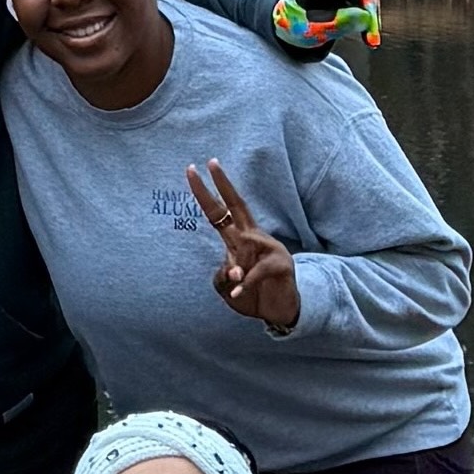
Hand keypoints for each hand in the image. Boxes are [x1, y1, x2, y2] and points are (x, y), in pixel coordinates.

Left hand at [186, 159, 302, 333]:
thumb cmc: (252, 294)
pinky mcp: (280, 264)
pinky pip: (256, 271)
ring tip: (238, 282)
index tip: (192, 170)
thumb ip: (224, 276)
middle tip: (211, 162)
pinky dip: (245, 284)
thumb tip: (233, 272)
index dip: (206, 193)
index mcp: (238, 239)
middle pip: (236, 205)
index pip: (219, 211)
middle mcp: (254, 237)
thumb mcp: (227, 286)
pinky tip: (237, 292)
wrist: (280, 311)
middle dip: (223, 184)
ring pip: (243, 245)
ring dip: (236, 267)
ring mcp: (270, 247)